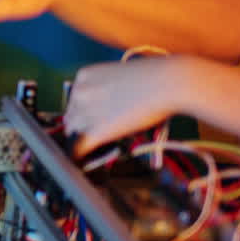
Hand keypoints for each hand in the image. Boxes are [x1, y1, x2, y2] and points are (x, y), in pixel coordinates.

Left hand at [64, 57, 185, 156]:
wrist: (169, 83)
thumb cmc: (156, 78)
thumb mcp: (121, 77)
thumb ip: (108, 91)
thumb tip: (108, 110)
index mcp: (84, 76)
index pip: (74, 101)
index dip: (84, 114)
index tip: (93, 121)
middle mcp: (79, 92)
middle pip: (71, 118)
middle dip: (83, 128)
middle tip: (98, 137)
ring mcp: (84, 112)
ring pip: (72, 134)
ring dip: (83, 143)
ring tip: (95, 151)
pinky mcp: (94, 131)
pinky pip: (76, 151)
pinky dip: (79, 159)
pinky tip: (84, 164)